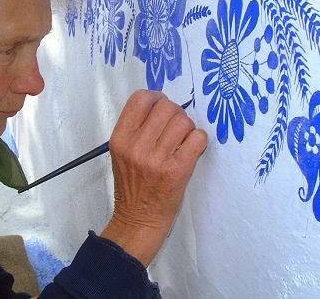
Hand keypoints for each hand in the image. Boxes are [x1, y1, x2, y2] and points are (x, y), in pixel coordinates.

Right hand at [100, 90, 206, 265]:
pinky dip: (199, 140)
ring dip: (188, 128)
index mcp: (120, 139)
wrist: (138, 221)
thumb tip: (163, 104)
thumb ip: (137, 128)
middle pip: (166, 106)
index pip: (140, 99)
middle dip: (175, 113)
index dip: (156, 98)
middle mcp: (137, 146)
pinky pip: (198, 138)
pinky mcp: (177, 170)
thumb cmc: (132, 185)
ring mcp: (157, 158)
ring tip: (183, 141)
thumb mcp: (122, 153)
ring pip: (184, 121)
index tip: (161, 109)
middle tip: (175, 129)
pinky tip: (192, 149)